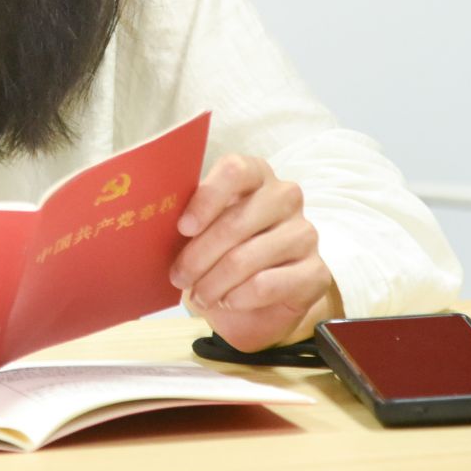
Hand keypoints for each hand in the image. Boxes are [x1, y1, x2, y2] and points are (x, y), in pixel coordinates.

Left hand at [170, 154, 338, 351]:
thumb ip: (188, 220)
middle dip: (199, 255)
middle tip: (178, 277)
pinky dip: (239, 297)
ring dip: (214, 282)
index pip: (236, 169)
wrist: (255, 301)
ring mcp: (304, 233)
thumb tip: (155, 219)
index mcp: (255, 174)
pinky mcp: (316, 271)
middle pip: (236, 220)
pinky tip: (227, 301)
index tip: (183, 227)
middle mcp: (285, 197)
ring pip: (248, 257)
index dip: (207, 197)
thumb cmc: (220, 254)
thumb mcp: (200, 233)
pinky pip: (268, 283)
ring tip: (199, 295)